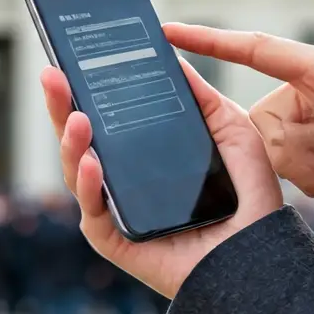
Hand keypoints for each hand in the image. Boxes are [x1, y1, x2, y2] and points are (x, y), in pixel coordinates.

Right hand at [41, 59, 282, 298]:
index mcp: (141, 153)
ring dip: (71, 142)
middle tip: (52, 74)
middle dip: (60, 105)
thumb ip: (203, 98)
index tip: (71, 60)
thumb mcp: (233, 134)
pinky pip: (91, 210)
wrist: (261, 256)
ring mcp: (113, 209)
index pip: (102, 117)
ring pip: (75, 171)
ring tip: (77, 117)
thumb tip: (172, 57)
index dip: (83, 89)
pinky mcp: (113, 239)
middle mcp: (120, 179)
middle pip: (78, 138)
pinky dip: (87, 185)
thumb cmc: (249, 199)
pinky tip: (91, 164)